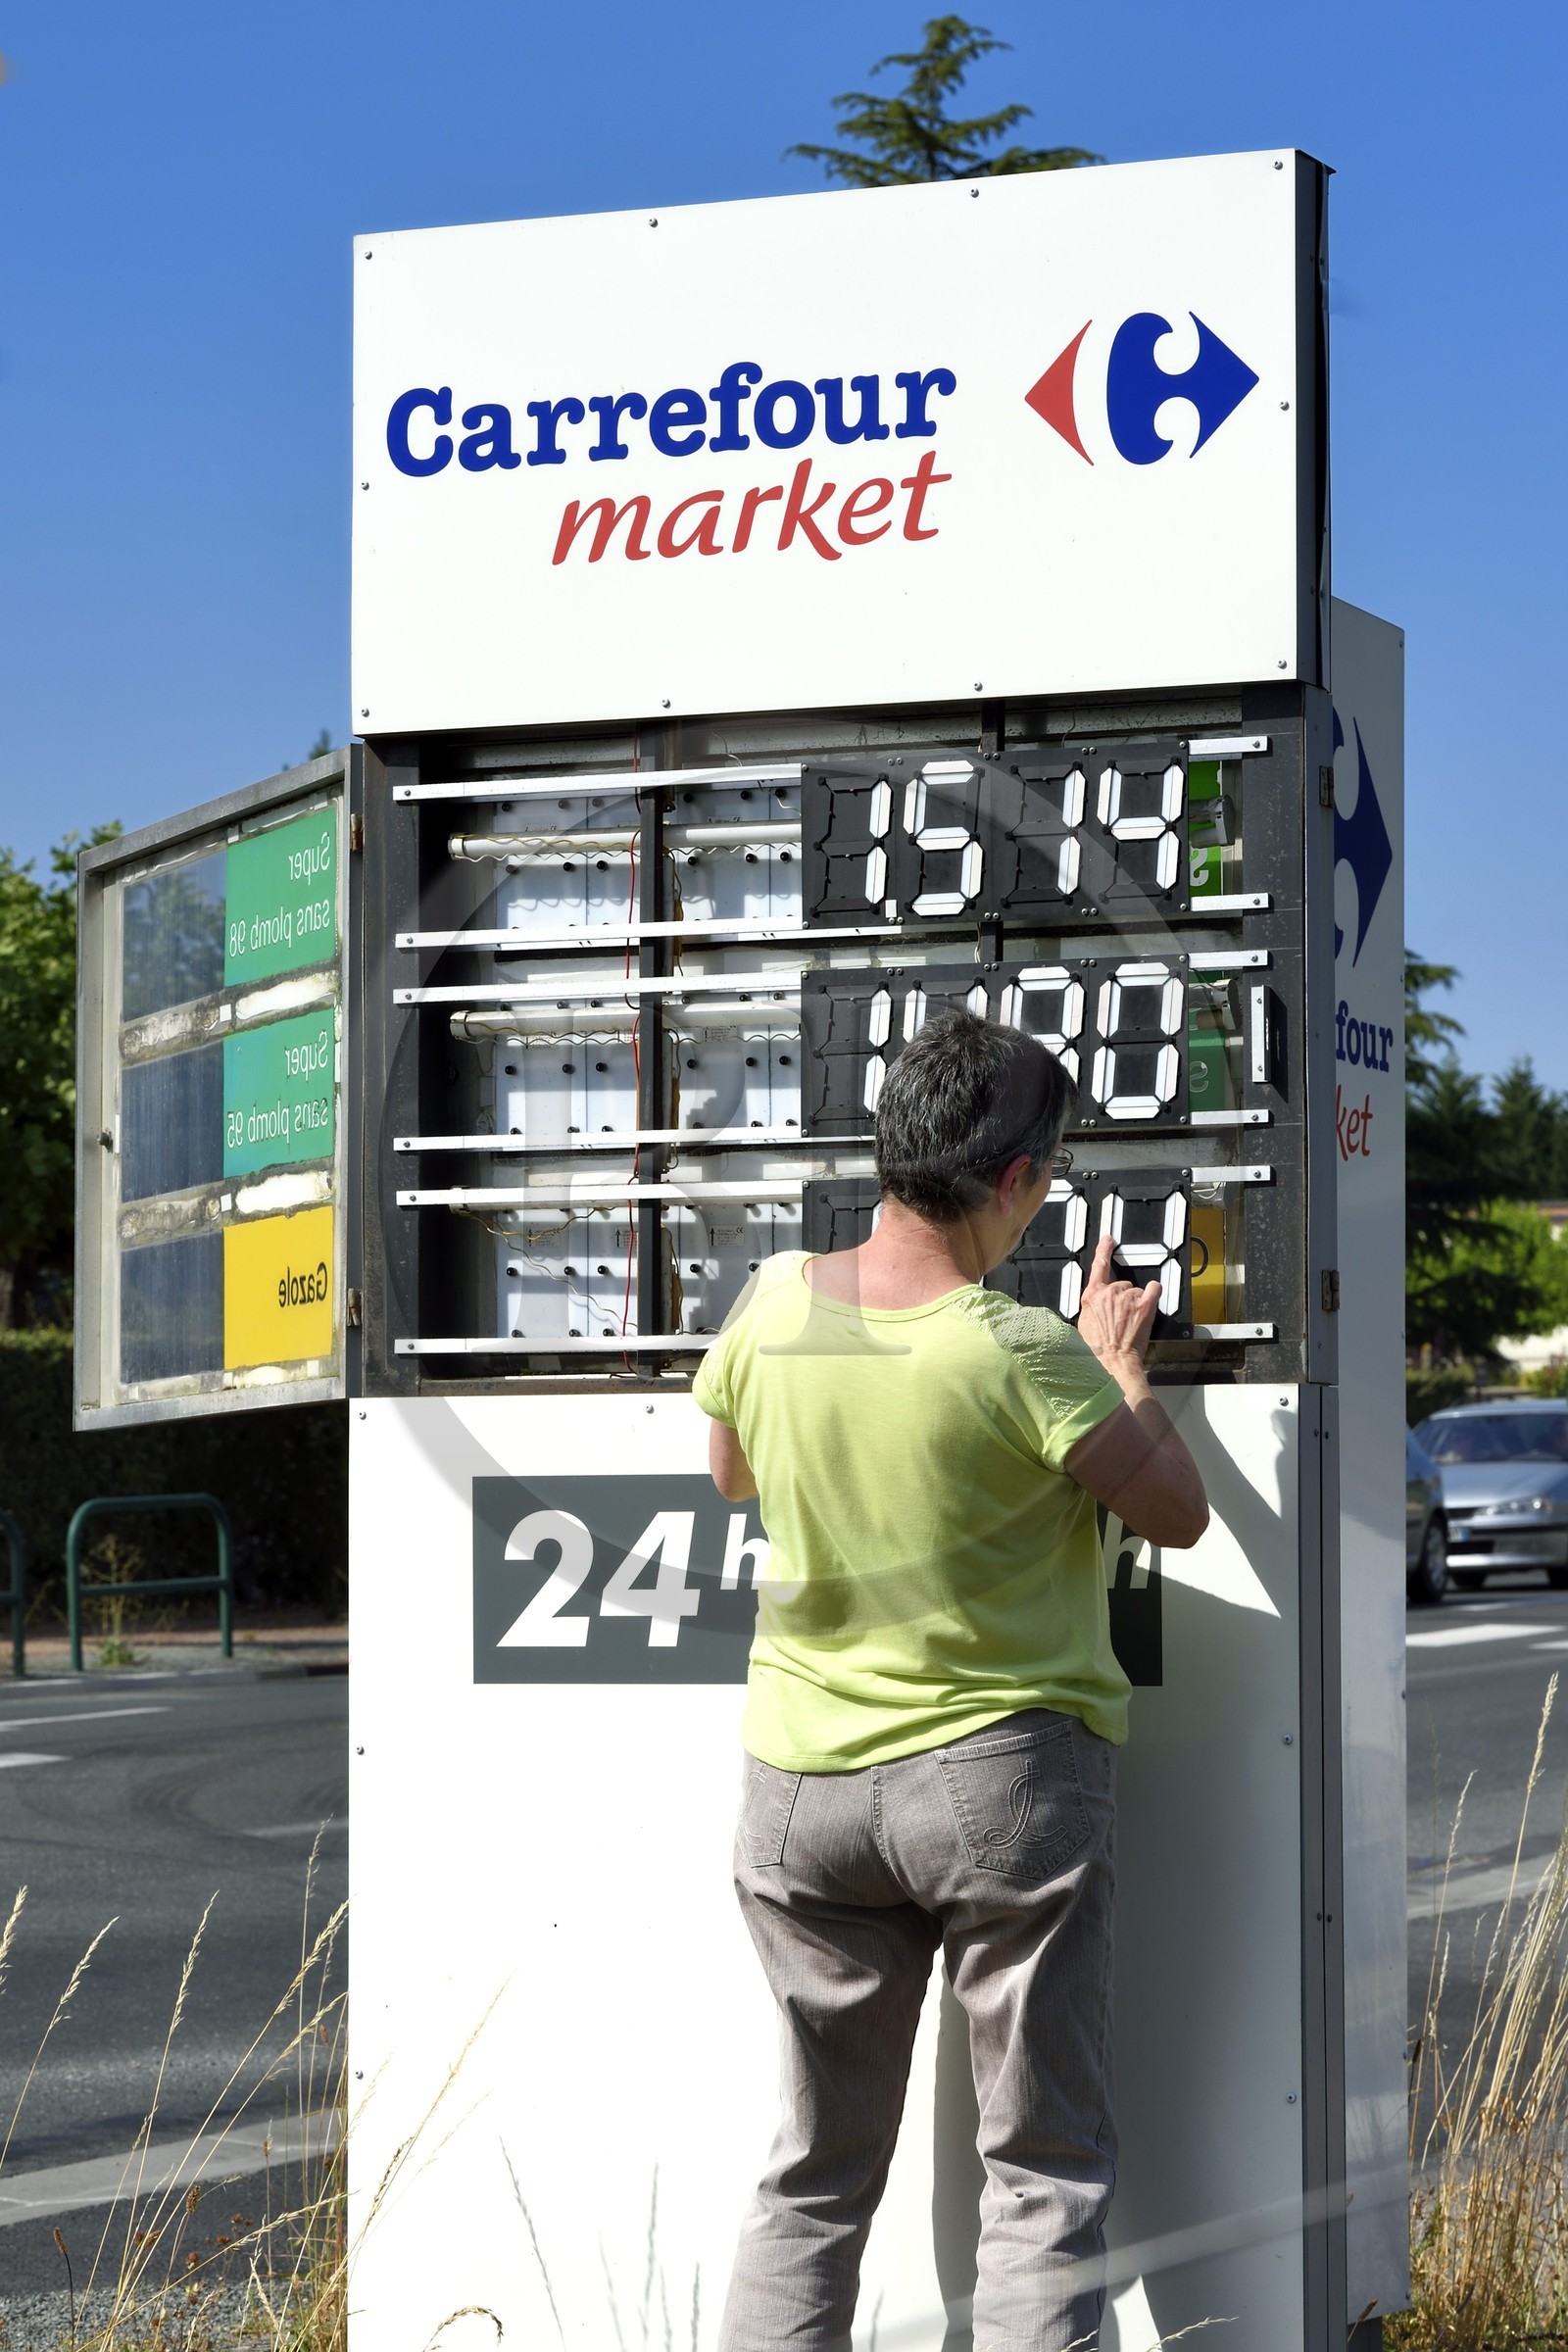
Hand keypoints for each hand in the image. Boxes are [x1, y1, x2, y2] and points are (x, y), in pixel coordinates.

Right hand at [1076, 1236, 1159, 1383]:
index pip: (1098, 1266)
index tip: (1108, 1240)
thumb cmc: (1097, 1349)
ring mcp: (1128, 1298)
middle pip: (1121, 1284)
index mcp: (1092, 1296)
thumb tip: (1098, 1304)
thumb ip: (1092, 1307)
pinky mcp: (1145, 1305)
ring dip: (1136, 1302)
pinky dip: (1154, 1292)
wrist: (1112, 1362)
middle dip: (1122, 1298)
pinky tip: (1149, 1302)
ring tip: (1130, 1321)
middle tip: (1120, 1318)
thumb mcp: (1084, 1324)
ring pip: (1136, 1291)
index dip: (1103, 1250)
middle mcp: (1110, 1293)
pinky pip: (1154, 1289)